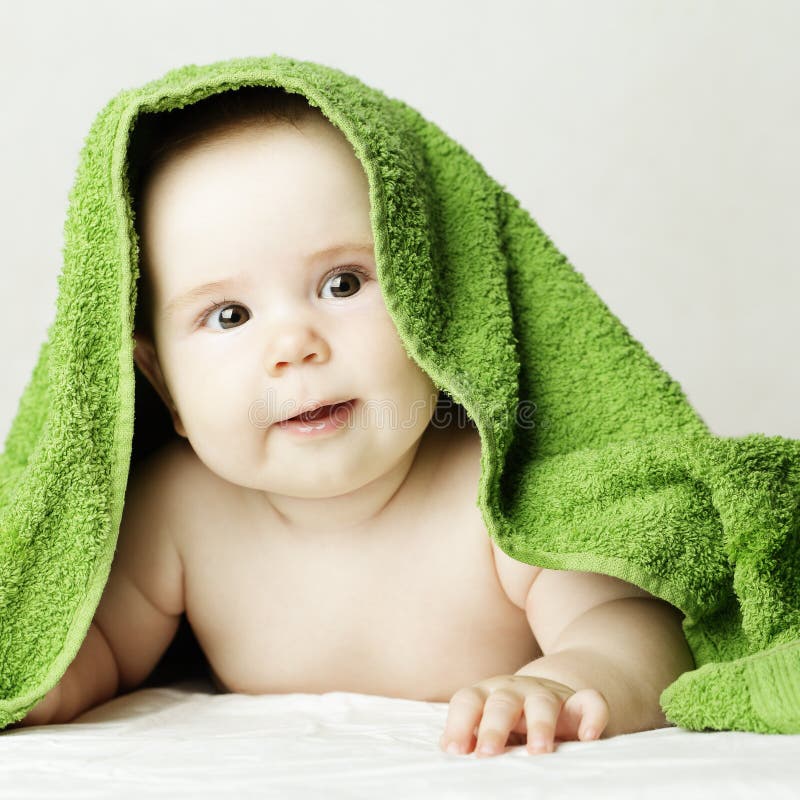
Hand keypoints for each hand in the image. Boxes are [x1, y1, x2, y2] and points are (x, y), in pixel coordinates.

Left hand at [439, 674, 608, 756]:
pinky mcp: (580, 704)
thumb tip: (448, 751)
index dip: (458, 724)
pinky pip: (591, 702)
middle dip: (493, 726)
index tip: (455, 750)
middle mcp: (516, 692)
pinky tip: (589, 737)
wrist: (556, 692)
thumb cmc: (513, 720)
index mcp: (488, 697)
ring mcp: (549, 695)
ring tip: (538, 751)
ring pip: (543, 702)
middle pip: (501, 702)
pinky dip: (592, 716)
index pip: (468, 702)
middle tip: (486, 753)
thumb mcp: (489, 724)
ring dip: (539, 725)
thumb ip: (471, 735)